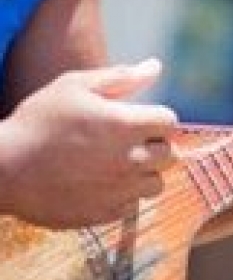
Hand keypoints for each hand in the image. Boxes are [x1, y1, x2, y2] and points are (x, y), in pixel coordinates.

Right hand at [0, 59, 177, 228]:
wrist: (3, 169)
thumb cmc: (37, 122)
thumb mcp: (74, 86)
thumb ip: (120, 77)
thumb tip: (155, 67)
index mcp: (126, 125)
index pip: (169, 121)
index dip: (156, 118)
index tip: (139, 119)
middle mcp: (131, 159)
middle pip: (169, 154)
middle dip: (155, 145)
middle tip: (127, 142)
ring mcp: (120, 190)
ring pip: (156, 183)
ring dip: (144, 173)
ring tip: (117, 164)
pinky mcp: (107, 213)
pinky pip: (133, 204)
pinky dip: (124, 195)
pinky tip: (101, 183)